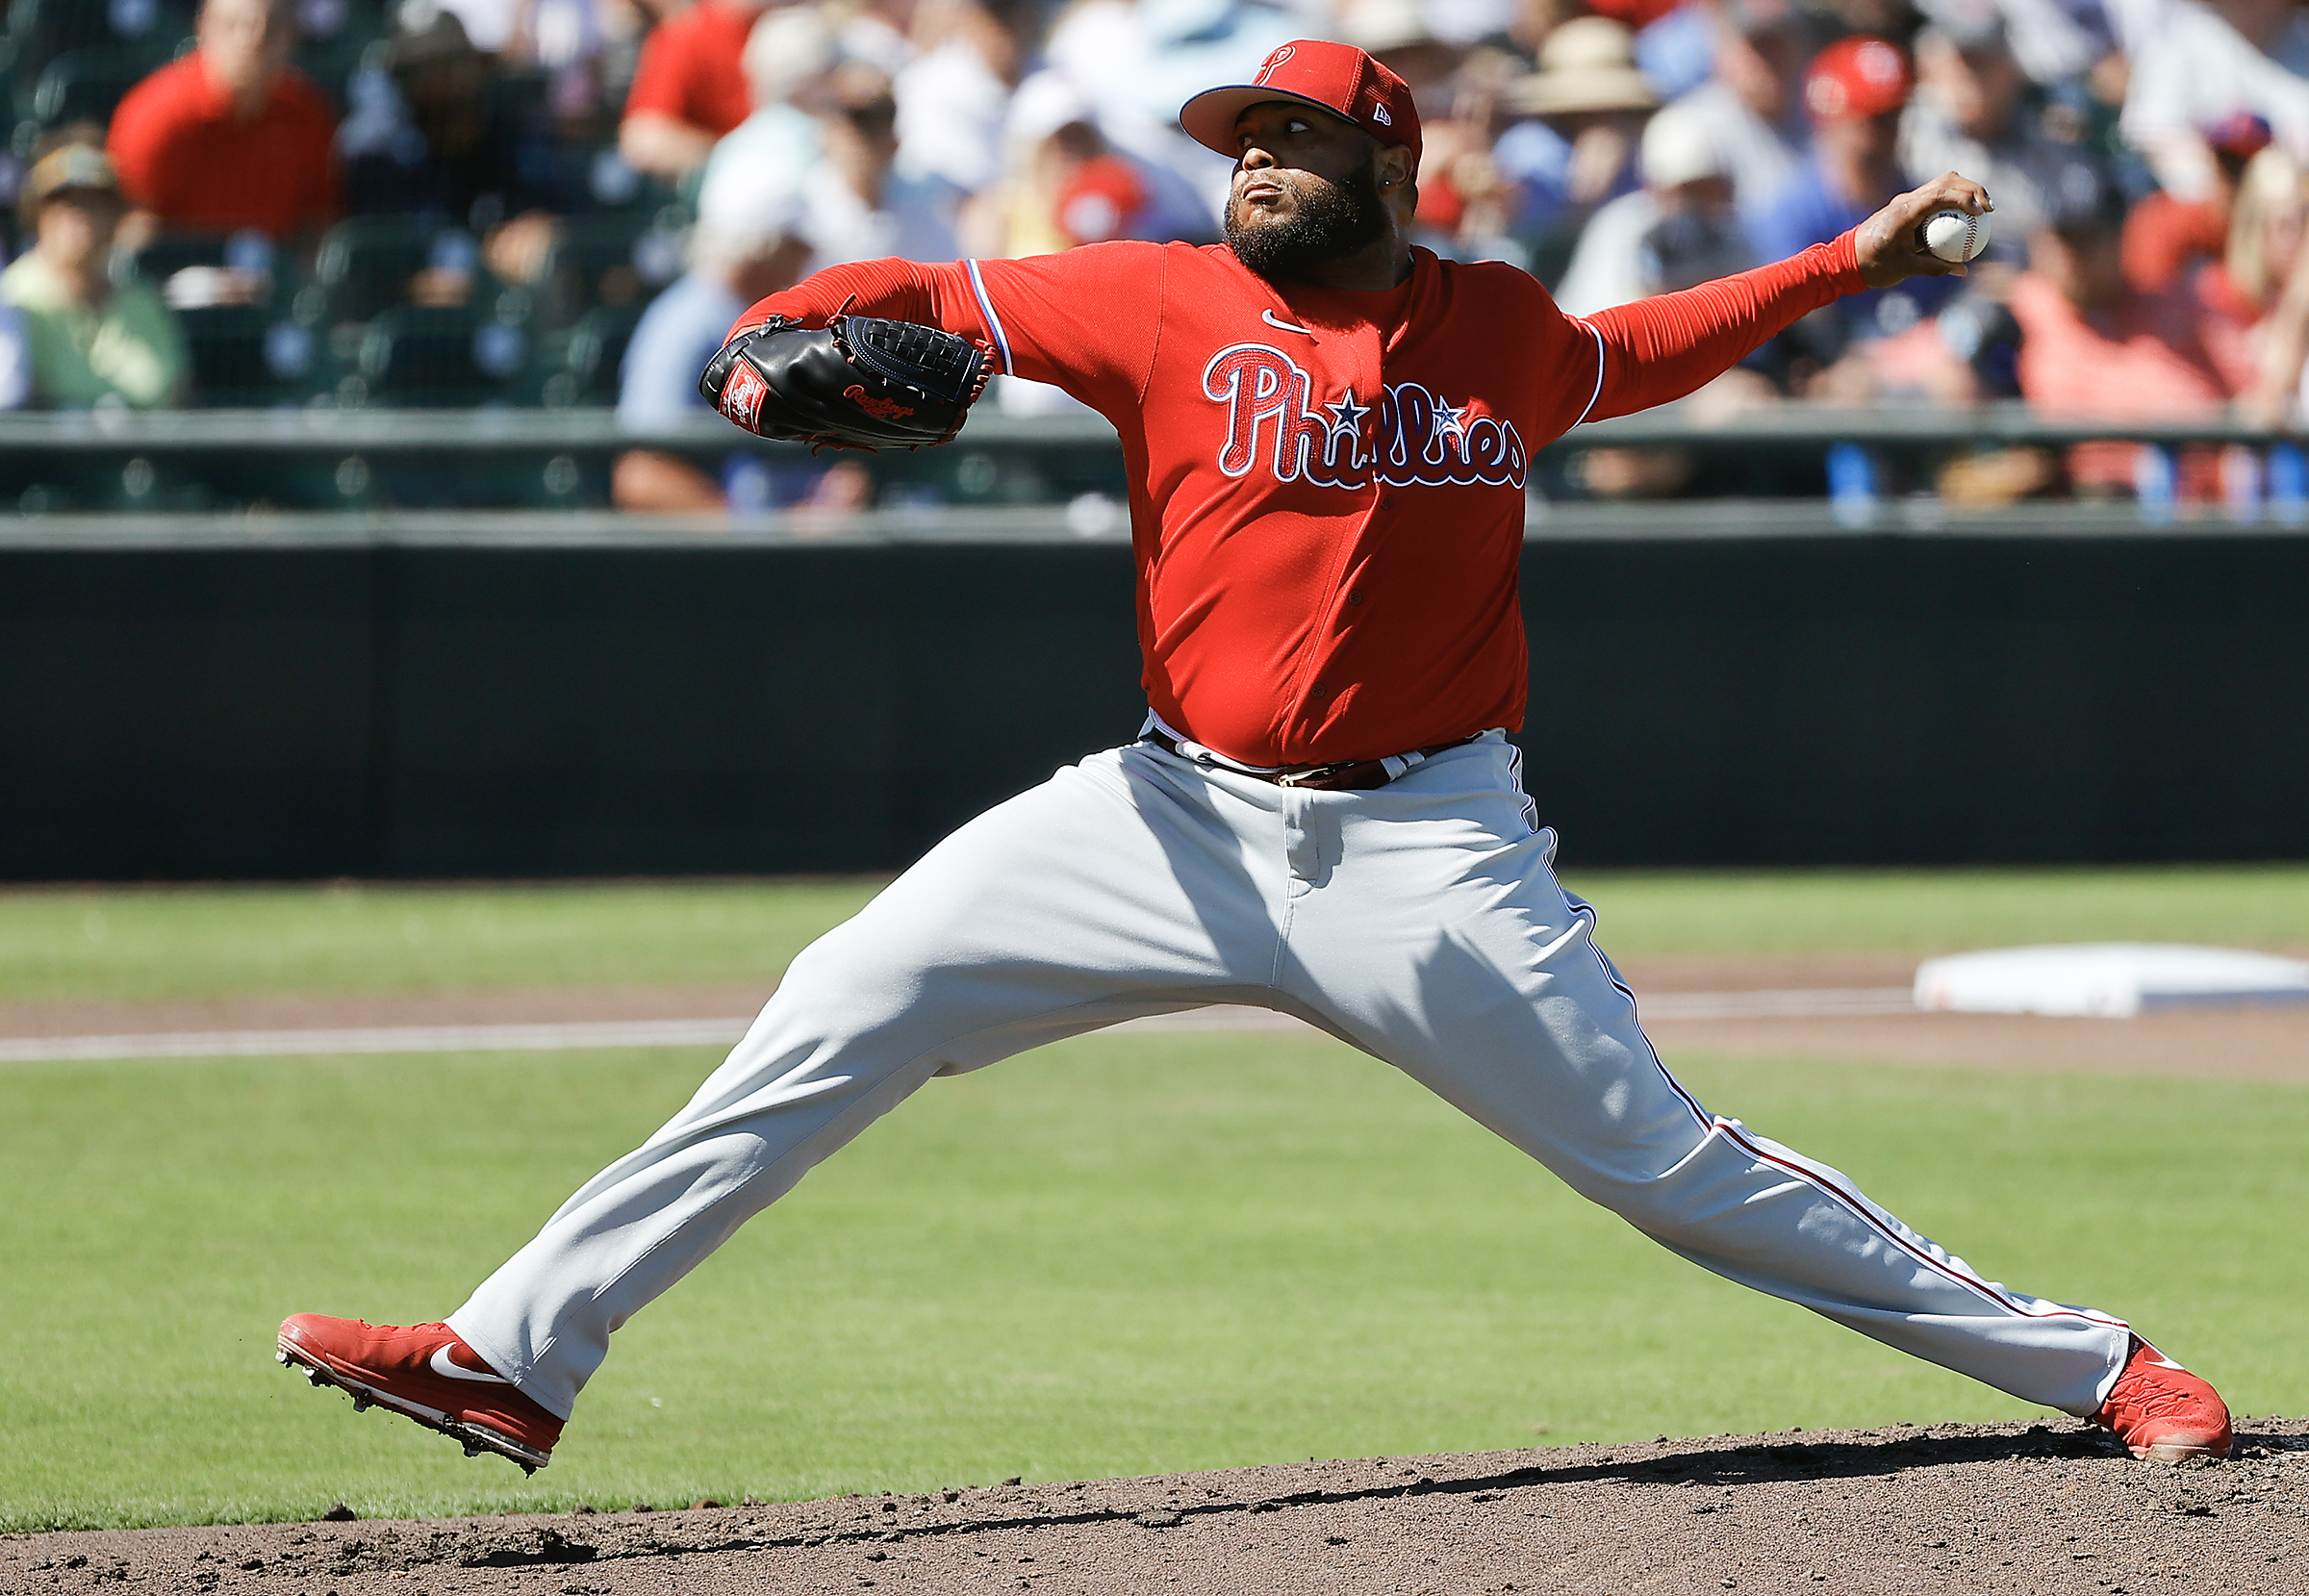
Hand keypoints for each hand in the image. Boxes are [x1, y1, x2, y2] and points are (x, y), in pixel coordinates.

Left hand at [1854, 172, 1993, 288]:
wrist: (1844, 261)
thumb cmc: (1872, 266)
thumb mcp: (1904, 268)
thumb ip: (1934, 267)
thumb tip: (1963, 269)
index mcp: (1905, 211)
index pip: (1942, 193)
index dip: (1966, 198)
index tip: (1982, 213)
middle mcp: (1907, 201)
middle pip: (1947, 181)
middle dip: (1972, 189)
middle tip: (1989, 209)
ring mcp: (1906, 202)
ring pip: (1942, 186)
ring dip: (1964, 193)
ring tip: (1982, 211)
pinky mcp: (1907, 209)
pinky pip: (1934, 200)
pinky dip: (1952, 205)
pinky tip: (1964, 221)